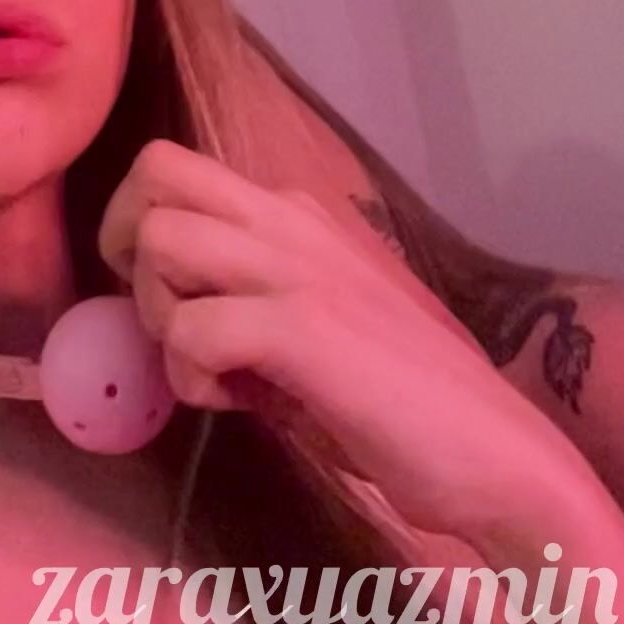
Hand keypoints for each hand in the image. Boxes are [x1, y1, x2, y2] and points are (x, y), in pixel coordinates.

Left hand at [98, 139, 579, 546]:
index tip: (173, 301)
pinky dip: (191, 375)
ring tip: (207, 367)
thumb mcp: (316, 323)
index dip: (144, 232)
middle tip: (164, 318)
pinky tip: (236, 404)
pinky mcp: (304, 328)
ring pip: (161, 238)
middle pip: (156, 170)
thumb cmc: (407, 400)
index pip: (177, 171)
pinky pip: (193, 326)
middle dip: (126, 244)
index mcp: (298, 212)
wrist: (497, 454)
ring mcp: (298, 267)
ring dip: (159, 313)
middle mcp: (293, 218)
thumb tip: (172, 316)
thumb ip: (250, 299)